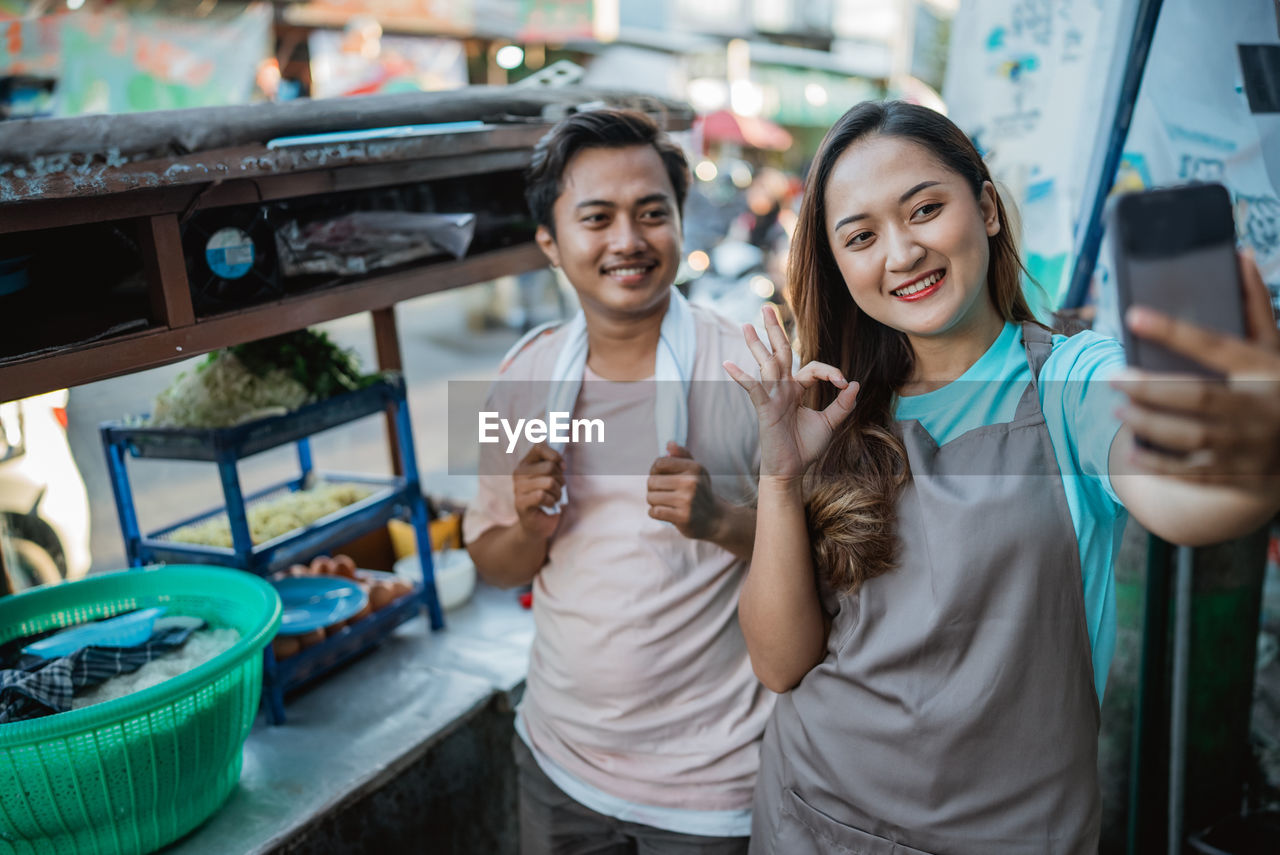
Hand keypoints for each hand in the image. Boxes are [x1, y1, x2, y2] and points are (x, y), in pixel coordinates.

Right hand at [512, 443, 563, 539]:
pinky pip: (543, 496)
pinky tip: (548, 506)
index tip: (563, 467)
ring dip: (558, 493)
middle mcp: (519, 473)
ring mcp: (518, 488)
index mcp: (526, 463)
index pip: (539, 447)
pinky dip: (551, 502)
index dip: (555, 456)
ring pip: (549, 482)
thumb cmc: (547, 498)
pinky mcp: (520, 502)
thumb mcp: (552, 478)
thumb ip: (554, 464)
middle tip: (557, 489)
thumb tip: (561, 459)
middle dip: (561, 480)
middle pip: (550, 467)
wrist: (537, 525)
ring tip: (553, 498)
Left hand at [647, 442, 723, 538]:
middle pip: (652, 481)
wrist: (715, 519)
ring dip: (654, 502)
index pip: (660, 463)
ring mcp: (687, 500)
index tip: (661, 477)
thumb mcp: (696, 471)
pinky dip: (655, 513)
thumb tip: (669, 444)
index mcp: (694, 467)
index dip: (655, 470)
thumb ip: (682, 455)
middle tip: (664, 493)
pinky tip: (666, 512)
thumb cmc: (700, 492)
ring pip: (651, 498)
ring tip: (666, 503)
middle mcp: (691, 482)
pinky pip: (654, 512)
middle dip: (653, 489)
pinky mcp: (682, 517)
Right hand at [723, 304, 859, 481]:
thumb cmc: (806, 448)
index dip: (830, 371)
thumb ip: (842, 404)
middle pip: (780, 352)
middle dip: (774, 330)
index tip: (843, 383)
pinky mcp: (764, 408)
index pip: (813, 367)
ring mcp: (772, 396)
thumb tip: (854, 384)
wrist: (791, 470)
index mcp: (797, 389)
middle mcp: (783, 388)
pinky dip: (741, 376)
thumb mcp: (831, 423)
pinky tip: (728, 364)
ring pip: (767, 363)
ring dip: (757, 344)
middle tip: (767, 307)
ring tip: (748, 324)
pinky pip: (753, 388)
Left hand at [1114, 250, 1279, 488]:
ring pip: (1192, 436)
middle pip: (1199, 396)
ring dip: (1149, 423)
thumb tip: (1241, 256)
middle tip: (1113, 377)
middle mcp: (1259, 407)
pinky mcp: (1236, 474)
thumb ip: (1254, 307)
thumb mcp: (1272, 348)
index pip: (1215, 344)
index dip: (1173, 331)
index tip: (1133, 315)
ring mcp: (1249, 444)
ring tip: (1118, 409)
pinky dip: (1160, 463)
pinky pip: (1193, 472)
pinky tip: (1133, 450)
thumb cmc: (1276, 385)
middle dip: (1151, 388)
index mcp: (1264, 369)